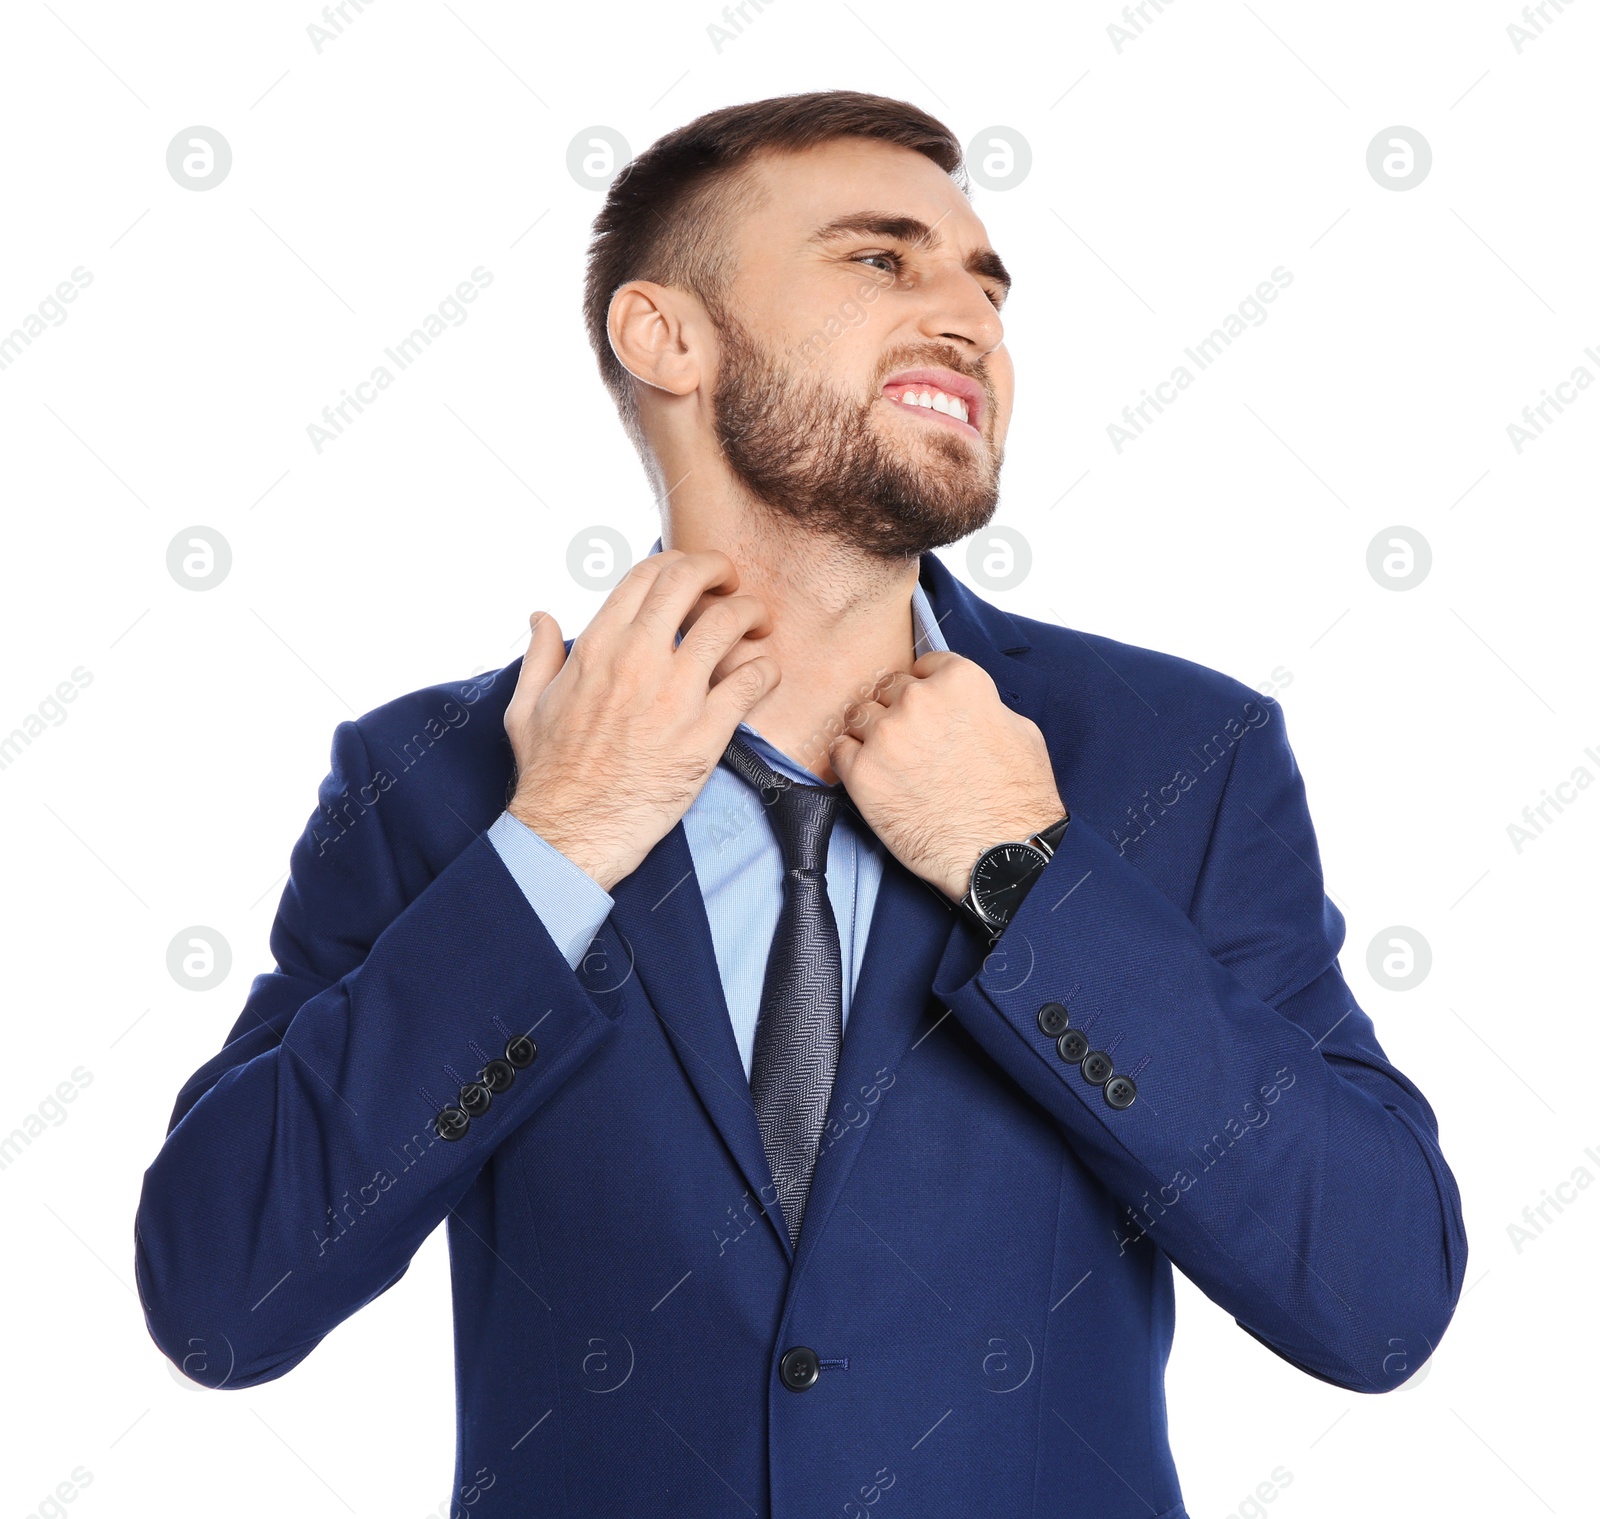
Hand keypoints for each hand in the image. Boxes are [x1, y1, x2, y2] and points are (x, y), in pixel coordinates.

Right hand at [502, 549, 780, 891]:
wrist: (573, 830)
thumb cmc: (551, 775)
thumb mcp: (527, 706)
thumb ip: (540, 656)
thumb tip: (542, 619)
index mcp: (598, 647)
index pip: (647, 574)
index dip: (679, 562)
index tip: (693, 574)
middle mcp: (638, 659)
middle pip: (690, 581)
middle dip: (720, 569)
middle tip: (732, 583)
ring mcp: (675, 694)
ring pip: (729, 623)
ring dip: (751, 614)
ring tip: (757, 625)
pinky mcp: (706, 732)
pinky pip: (751, 681)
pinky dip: (765, 669)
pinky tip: (764, 673)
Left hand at [828, 652, 1064, 902]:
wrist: (999, 854)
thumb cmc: (1017, 800)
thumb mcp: (1019, 731)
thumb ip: (982, 704)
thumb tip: (963, 704)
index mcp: (959, 682)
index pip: (924, 664)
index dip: (925, 687)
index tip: (926, 708)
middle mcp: (917, 700)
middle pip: (888, 688)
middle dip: (896, 709)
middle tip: (909, 741)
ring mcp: (885, 736)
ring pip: (858, 715)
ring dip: (870, 733)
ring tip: (890, 761)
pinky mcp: (861, 773)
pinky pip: (839, 750)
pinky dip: (851, 761)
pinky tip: (872, 777)